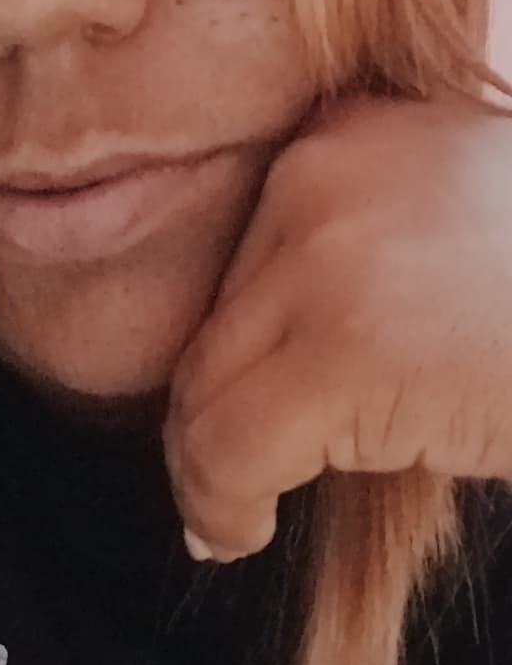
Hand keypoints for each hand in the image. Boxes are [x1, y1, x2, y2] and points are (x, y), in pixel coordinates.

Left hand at [164, 94, 511, 559]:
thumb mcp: (457, 235)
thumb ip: (364, 262)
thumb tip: (264, 363)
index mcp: (355, 132)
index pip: (240, 262)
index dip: (230, 355)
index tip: (230, 420)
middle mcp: (324, 173)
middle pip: (212, 324)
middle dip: (208, 418)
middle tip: (219, 488)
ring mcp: (330, 255)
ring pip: (206, 391)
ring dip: (209, 471)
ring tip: (230, 517)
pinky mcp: (346, 347)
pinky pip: (229, 448)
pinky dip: (223, 505)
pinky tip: (244, 531)